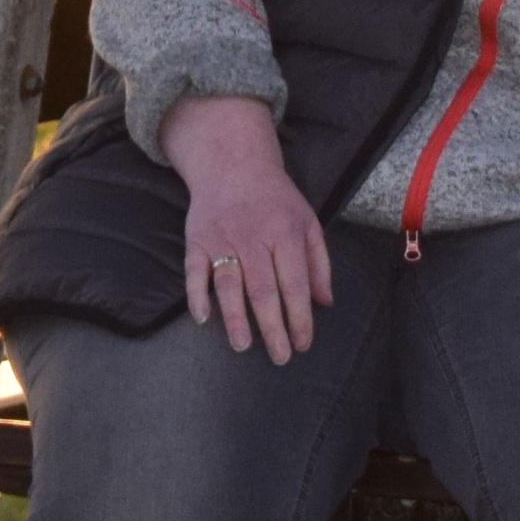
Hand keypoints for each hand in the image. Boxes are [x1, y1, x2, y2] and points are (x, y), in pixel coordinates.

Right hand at [152, 90, 332, 361]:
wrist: (234, 164)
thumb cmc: (276, 200)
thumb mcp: (307, 222)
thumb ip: (318, 263)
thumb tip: (325, 303)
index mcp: (285, 232)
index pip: (295, 283)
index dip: (300, 317)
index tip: (304, 342)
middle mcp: (253, 236)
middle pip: (263, 290)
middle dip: (273, 327)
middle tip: (280, 356)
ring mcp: (222, 238)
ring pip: (228, 284)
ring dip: (235, 318)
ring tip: (243, 346)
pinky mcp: (197, 240)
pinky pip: (194, 272)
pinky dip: (196, 295)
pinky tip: (203, 318)